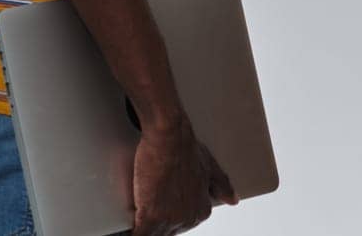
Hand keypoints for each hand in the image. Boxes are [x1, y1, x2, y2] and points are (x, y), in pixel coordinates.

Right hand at [130, 120, 237, 235]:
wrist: (169, 136)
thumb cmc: (186, 146)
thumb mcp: (209, 165)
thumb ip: (222, 185)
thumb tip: (234, 200)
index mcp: (202, 210)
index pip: (180, 225)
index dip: (165, 215)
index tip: (157, 208)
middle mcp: (189, 218)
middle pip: (166, 232)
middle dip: (153, 222)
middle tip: (147, 205)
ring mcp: (170, 219)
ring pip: (153, 235)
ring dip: (143, 229)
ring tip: (138, 213)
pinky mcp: (152, 217)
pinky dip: (132, 233)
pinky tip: (127, 231)